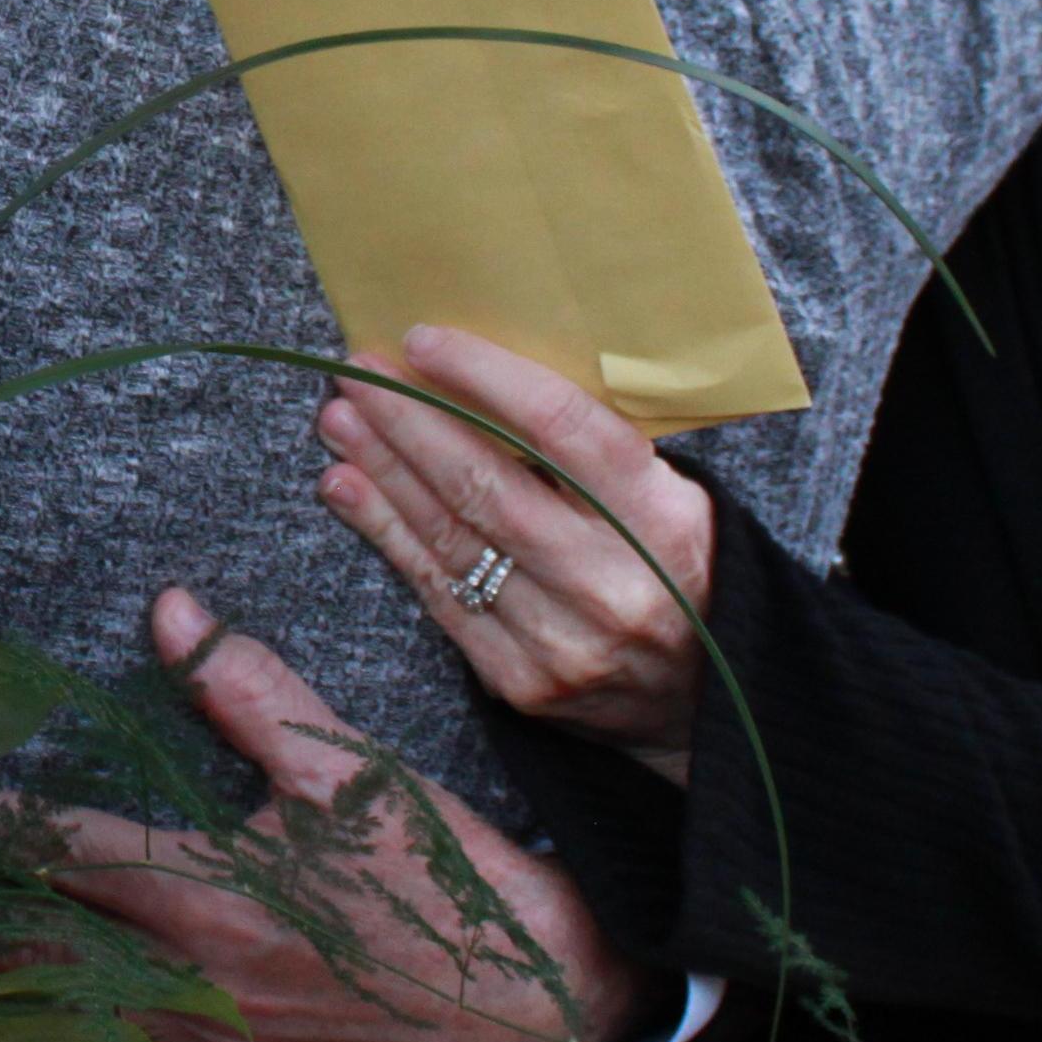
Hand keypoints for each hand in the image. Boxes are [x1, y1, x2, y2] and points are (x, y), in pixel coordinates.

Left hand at [35, 590, 648, 1041]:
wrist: (531, 1005)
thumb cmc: (442, 878)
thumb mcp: (351, 767)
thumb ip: (248, 689)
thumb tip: (169, 612)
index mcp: (205, 892)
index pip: (53, 851)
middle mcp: (188, 977)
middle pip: (28, 952)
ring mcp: (209, 1036)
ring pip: (64, 1011)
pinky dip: (62, 1019)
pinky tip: (38, 999)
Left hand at [315, 324, 714, 775]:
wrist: (702, 700)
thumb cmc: (676, 568)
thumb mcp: (672, 497)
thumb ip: (597, 450)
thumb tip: (487, 377)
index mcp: (661, 518)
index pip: (560, 428)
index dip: (486, 378)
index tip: (424, 341)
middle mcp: (610, 580)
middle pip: (487, 483)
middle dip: (409, 420)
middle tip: (356, 372)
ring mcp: (561, 639)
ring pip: (450, 538)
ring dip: (382, 472)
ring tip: (338, 421)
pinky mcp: (519, 680)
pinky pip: (437, 594)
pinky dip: (386, 534)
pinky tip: (347, 489)